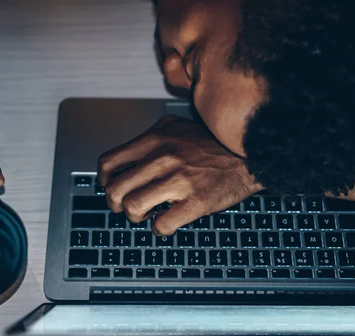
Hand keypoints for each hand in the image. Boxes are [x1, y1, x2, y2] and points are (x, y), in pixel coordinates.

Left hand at [97, 116, 262, 235]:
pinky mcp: (194, 203)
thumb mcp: (178, 127)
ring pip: (132, 208)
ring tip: (148, 213)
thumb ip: (151, 136)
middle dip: (115, 204)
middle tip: (127, 205)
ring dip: (136, 217)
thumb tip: (129, 154)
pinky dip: (160, 227)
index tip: (112, 186)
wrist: (249, 157)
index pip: (108, 163)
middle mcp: (162, 159)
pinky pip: (161, 225)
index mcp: (154, 140)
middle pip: (114, 190)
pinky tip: (168, 220)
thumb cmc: (213, 145)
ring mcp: (177, 181)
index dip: (104, 180)